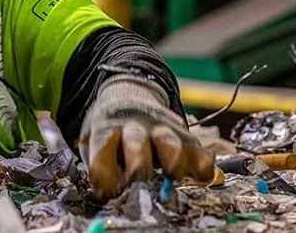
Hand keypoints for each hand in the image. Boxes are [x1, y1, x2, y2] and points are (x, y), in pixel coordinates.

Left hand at [79, 75, 215, 198]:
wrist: (127, 97)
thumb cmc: (109, 132)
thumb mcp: (94, 144)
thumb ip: (99, 169)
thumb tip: (105, 199)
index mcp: (106, 129)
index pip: (102, 147)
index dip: (104, 172)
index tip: (106, 193)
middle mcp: (135, 126)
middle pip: (136, 142)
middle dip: (138, 163)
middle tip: (138, 180)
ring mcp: (161, 128)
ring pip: (171, 142)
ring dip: (174, 161)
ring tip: (174, 176)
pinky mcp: (184, 135)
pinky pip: (198, 150)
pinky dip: (202, 165)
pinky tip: (201, 176)